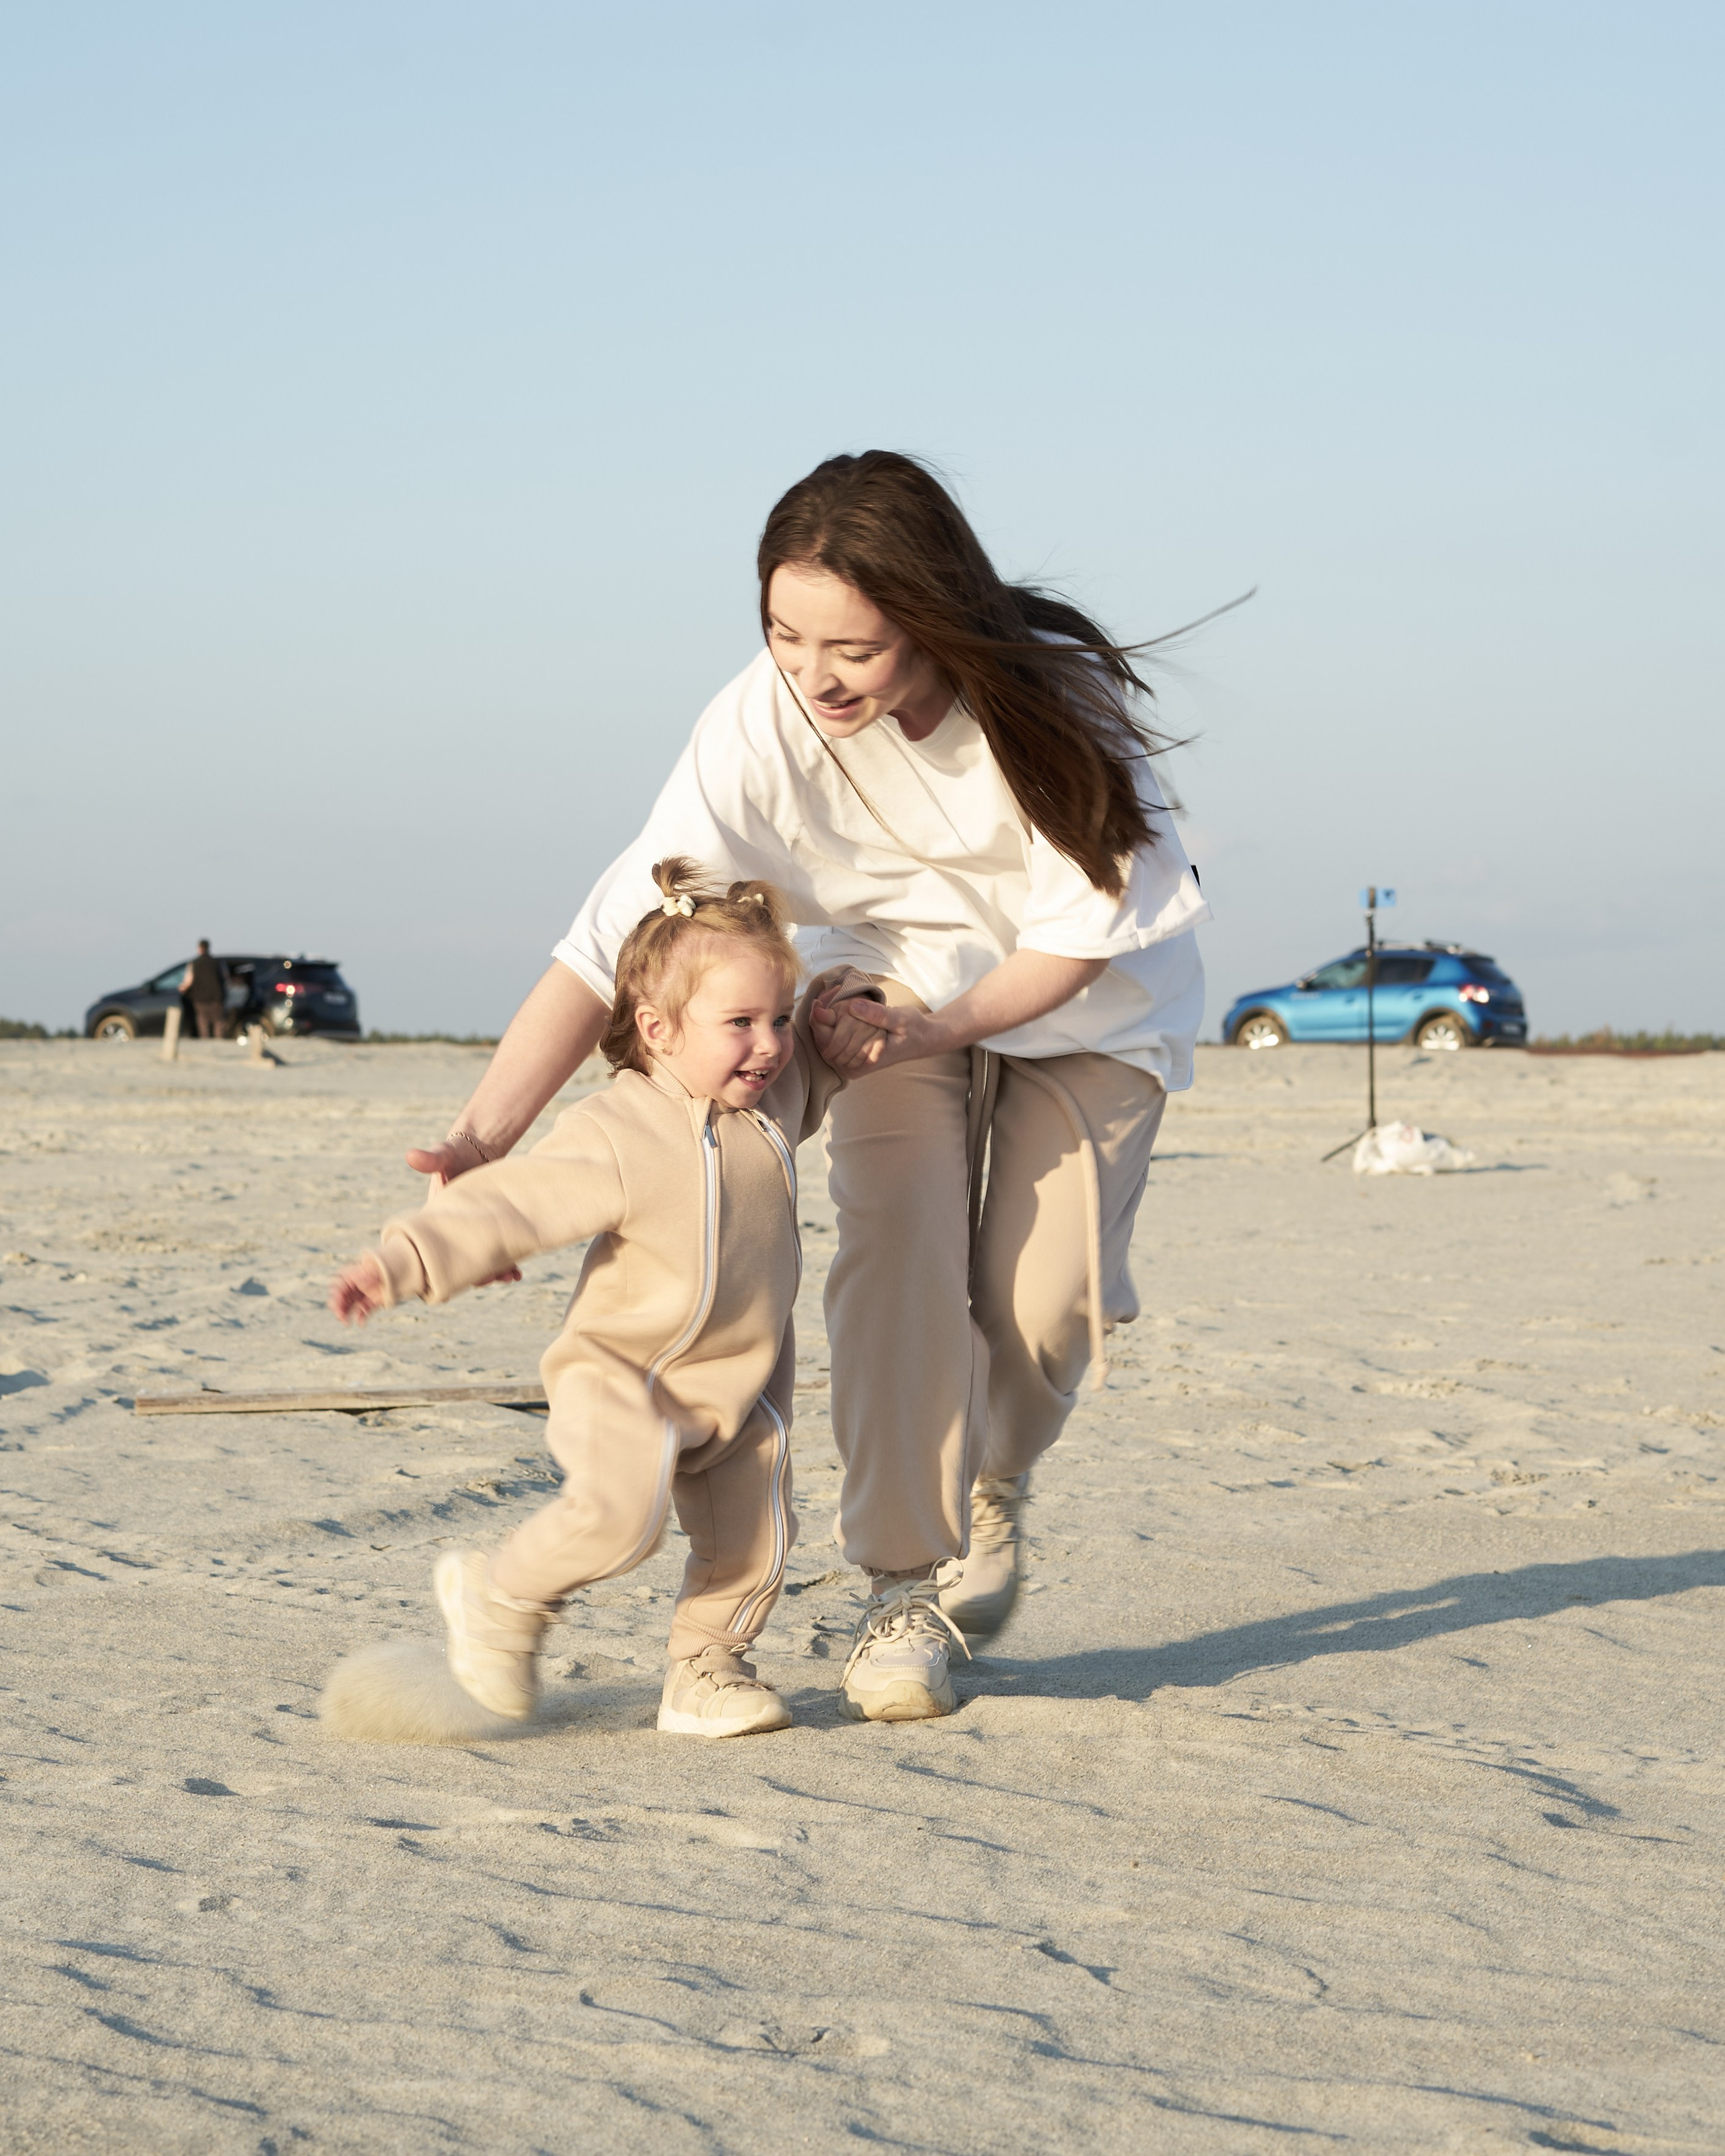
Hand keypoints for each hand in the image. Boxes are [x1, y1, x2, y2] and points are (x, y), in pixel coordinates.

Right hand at [329, 1255, 387, 1324]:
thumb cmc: (376, 1269)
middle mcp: (354, 1288)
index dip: (335, 1298)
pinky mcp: (371, 1303)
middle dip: (339, 1309)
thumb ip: (348, 1279)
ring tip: (346, 1323)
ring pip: (350, 1307)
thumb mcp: (360, 1272)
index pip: (337, 1290)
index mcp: (349, 1278)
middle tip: (340, 1316)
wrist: (395, 1271)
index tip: (336, 1306)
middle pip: (341, 1300)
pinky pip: (363, 1312)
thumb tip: (335, 1289)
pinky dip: (361, 1319)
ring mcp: (362, 1296)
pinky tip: (361, 1323)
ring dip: (346, 1315)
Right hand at [404, 1135, 521, 1284]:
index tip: (454, 1281)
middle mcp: (454, 1228)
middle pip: (460, 1259)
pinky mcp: (490, 1225)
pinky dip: (506, 1260)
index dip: (444, 1266)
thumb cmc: (457, 1151)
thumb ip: (431, 1157)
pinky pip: (496, 1248)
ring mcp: (473, 1228)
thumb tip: (411, 1155)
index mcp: (437, 1217)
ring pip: (480, 1257)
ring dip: (494, 1270)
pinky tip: (517, 1273)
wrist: (479, 1146)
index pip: (436, 1248)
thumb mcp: (446, 1154)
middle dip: (474, 1272)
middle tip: (493, 1279)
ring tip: (512, 1276)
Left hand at [810, 992, 937, 1077]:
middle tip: (825, 996)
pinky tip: (837, 1009)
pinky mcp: (850, 1058)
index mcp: (865, 1061)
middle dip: (820, 1017)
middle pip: (822, 1041)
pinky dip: (830, 1024)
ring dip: (824, 1020)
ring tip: (831, 999)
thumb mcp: (901, 1018)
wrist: (921, 1040)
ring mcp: (851, 1065)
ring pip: (823, 1040)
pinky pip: (830, 1040)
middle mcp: (854, 1068)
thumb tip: (852, 1007)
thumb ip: (878, 1015)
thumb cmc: (914, 1029)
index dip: (821, 1019)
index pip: (829, 1042)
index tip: (819, 1000)